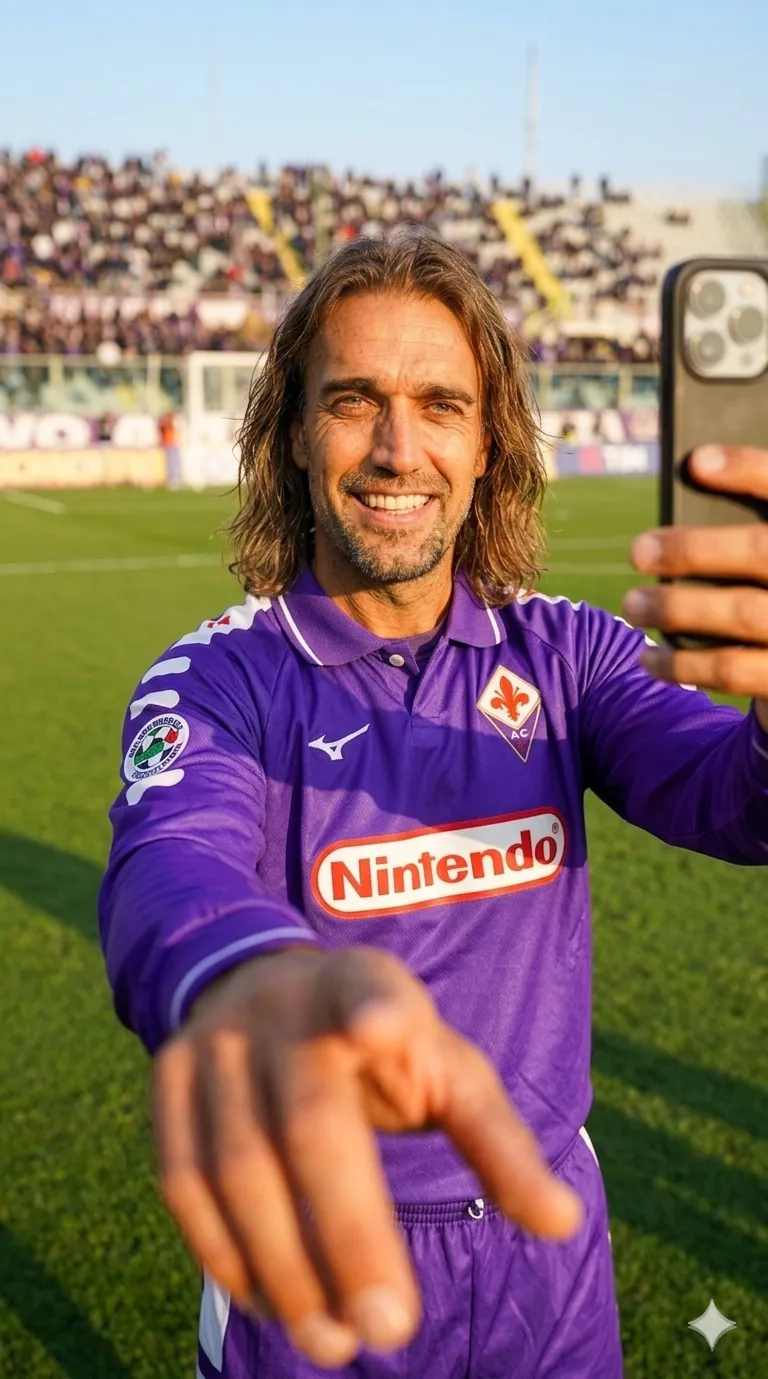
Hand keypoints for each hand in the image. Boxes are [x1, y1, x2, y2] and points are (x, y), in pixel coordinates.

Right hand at [152, 944, 581, 1368]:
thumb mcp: (445, 1067)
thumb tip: (565, 1224)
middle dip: (346, 1237)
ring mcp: (213, 1040)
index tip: (382, 1024)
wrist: (265, 982)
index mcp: (365, 986)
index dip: (374, 1009)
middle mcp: (282, 1005)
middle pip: (307, 1127)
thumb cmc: (381, 1041)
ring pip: (235, 1169)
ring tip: (333, 1343)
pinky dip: (223, 1254)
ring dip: (284, 1270)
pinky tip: (270, 1303)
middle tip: (387, 1332)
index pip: (369, 992)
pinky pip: (182, 1181)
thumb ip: (497, 1141)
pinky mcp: (166, 1076)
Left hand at [623, 444, 767, 733]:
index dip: (746, 469)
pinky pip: (732, 669)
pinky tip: (648, 658)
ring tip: (632, 606)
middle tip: (638, 551)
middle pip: (761, 552)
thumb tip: (689, 485)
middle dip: (694, 549)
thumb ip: (748, 526)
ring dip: (677, 609)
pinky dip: (682, 664)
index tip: (696, 461)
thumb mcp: (766, 549)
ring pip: (742, 614)